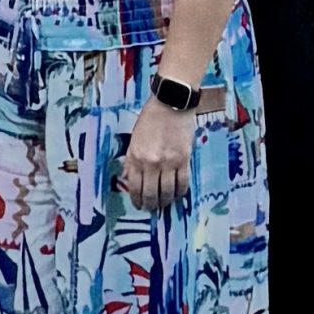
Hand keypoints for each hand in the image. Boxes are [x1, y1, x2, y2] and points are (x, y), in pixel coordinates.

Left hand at [121, 94, 193, 210]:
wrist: (171, 104)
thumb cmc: (150, 119)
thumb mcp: (134, 138)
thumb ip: (132, 159)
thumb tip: (129, 178)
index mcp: (135, 156)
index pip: (135, 186)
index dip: (137, 199)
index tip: (139, 205)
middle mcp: (150, 162)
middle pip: (150, 193)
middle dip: (150, 205)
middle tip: (152, 209)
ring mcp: (168, 162)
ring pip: (167, 192)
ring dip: (165, 201)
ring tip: (164, 204)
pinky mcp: (184, 160)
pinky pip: (182, 184)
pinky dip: (180, 192)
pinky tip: (177, 194)